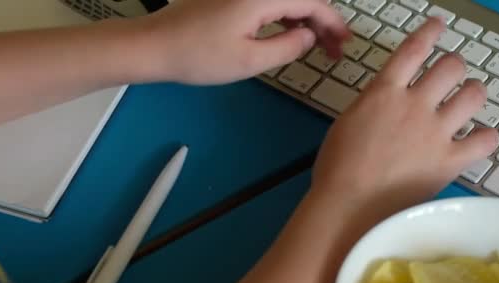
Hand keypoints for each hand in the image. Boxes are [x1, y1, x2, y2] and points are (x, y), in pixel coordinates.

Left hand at [139, 0, 349, 84]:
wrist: (154, 46)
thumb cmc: (198, 55)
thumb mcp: (250, 60)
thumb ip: (287, 47)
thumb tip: (309, 36)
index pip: (311, 2)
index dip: (332, 23)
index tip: (344, 43)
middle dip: (322, 22)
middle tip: (334, 50)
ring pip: (285, 1)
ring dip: (305, 21)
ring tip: (318, 47)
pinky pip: (269, 4)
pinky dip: (285, 19)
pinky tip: (291, 36)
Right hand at [311, 17, 498, 221]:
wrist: (349, 205)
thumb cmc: (338, 168)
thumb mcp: (348, 123)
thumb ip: (373, 104)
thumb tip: (388, 101)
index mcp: (384, 93)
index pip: (413, 50)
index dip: (430, 32)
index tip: (438, 26)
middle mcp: (414, 105)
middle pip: (451, 67)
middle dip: (454, 67)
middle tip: (451, 76)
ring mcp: (435, 132)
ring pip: (474, 94)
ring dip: (473, 93)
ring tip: (467, 101)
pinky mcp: (449, 161)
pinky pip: (485, 141)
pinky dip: (486, 137)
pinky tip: (480, 138)